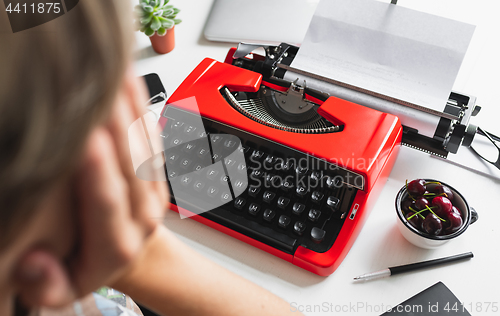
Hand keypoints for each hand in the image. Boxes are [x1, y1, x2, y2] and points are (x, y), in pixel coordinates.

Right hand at [15, 69, 168, 306]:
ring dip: (129, 105)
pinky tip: (127, 75)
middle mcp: (142, 213)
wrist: (129, 255)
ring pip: (144, 142)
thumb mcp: (62, 288)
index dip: (98, 170)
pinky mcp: (157, 170)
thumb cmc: (91, 265)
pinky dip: (139, 103)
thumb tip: (34, 265)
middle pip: (131, 163)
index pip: (107, 201)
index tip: (88, 139)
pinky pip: (151, 133)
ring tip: (112, 70)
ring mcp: (153, 189)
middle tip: (97, 88)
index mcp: (118, 245)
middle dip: (113, 124)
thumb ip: (46, 283)